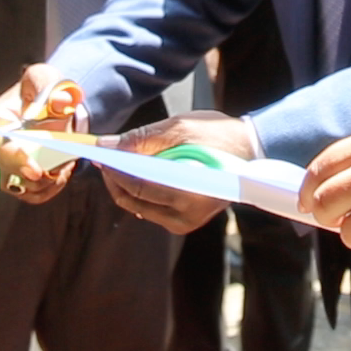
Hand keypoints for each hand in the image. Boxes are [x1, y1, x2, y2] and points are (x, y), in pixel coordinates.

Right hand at [0, 63, 78, 204]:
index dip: (16, 159)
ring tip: (64, 166)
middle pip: (7, 170)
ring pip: (18, 186)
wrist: (50, 102)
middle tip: (60, 169)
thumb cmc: (43, 89)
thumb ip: (53, 87)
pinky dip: (48, 190)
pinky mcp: (18, 176)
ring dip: (45, 182)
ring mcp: (5, 163)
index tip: (36, 171)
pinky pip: (30, 194)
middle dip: (36, 175)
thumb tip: (62, 101)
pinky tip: (61, 174)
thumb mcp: (47, 79)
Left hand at [99, 111, 252, 233]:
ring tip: (123, 161)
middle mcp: (186, 216)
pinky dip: (141, 191)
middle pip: (133, 200)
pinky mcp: (186, 222)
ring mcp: (186, 222)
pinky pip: (152, 208)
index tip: (98, 153)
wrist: (252, 150)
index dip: (113, 170)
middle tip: (105, 157)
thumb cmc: (219, 135)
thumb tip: (106, 145)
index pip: (137, 187)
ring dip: (126, 184)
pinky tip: (141, 172)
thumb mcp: (180, 128)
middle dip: (115, 178)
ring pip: (140, 206)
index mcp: (188, 194)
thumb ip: (141, 138)